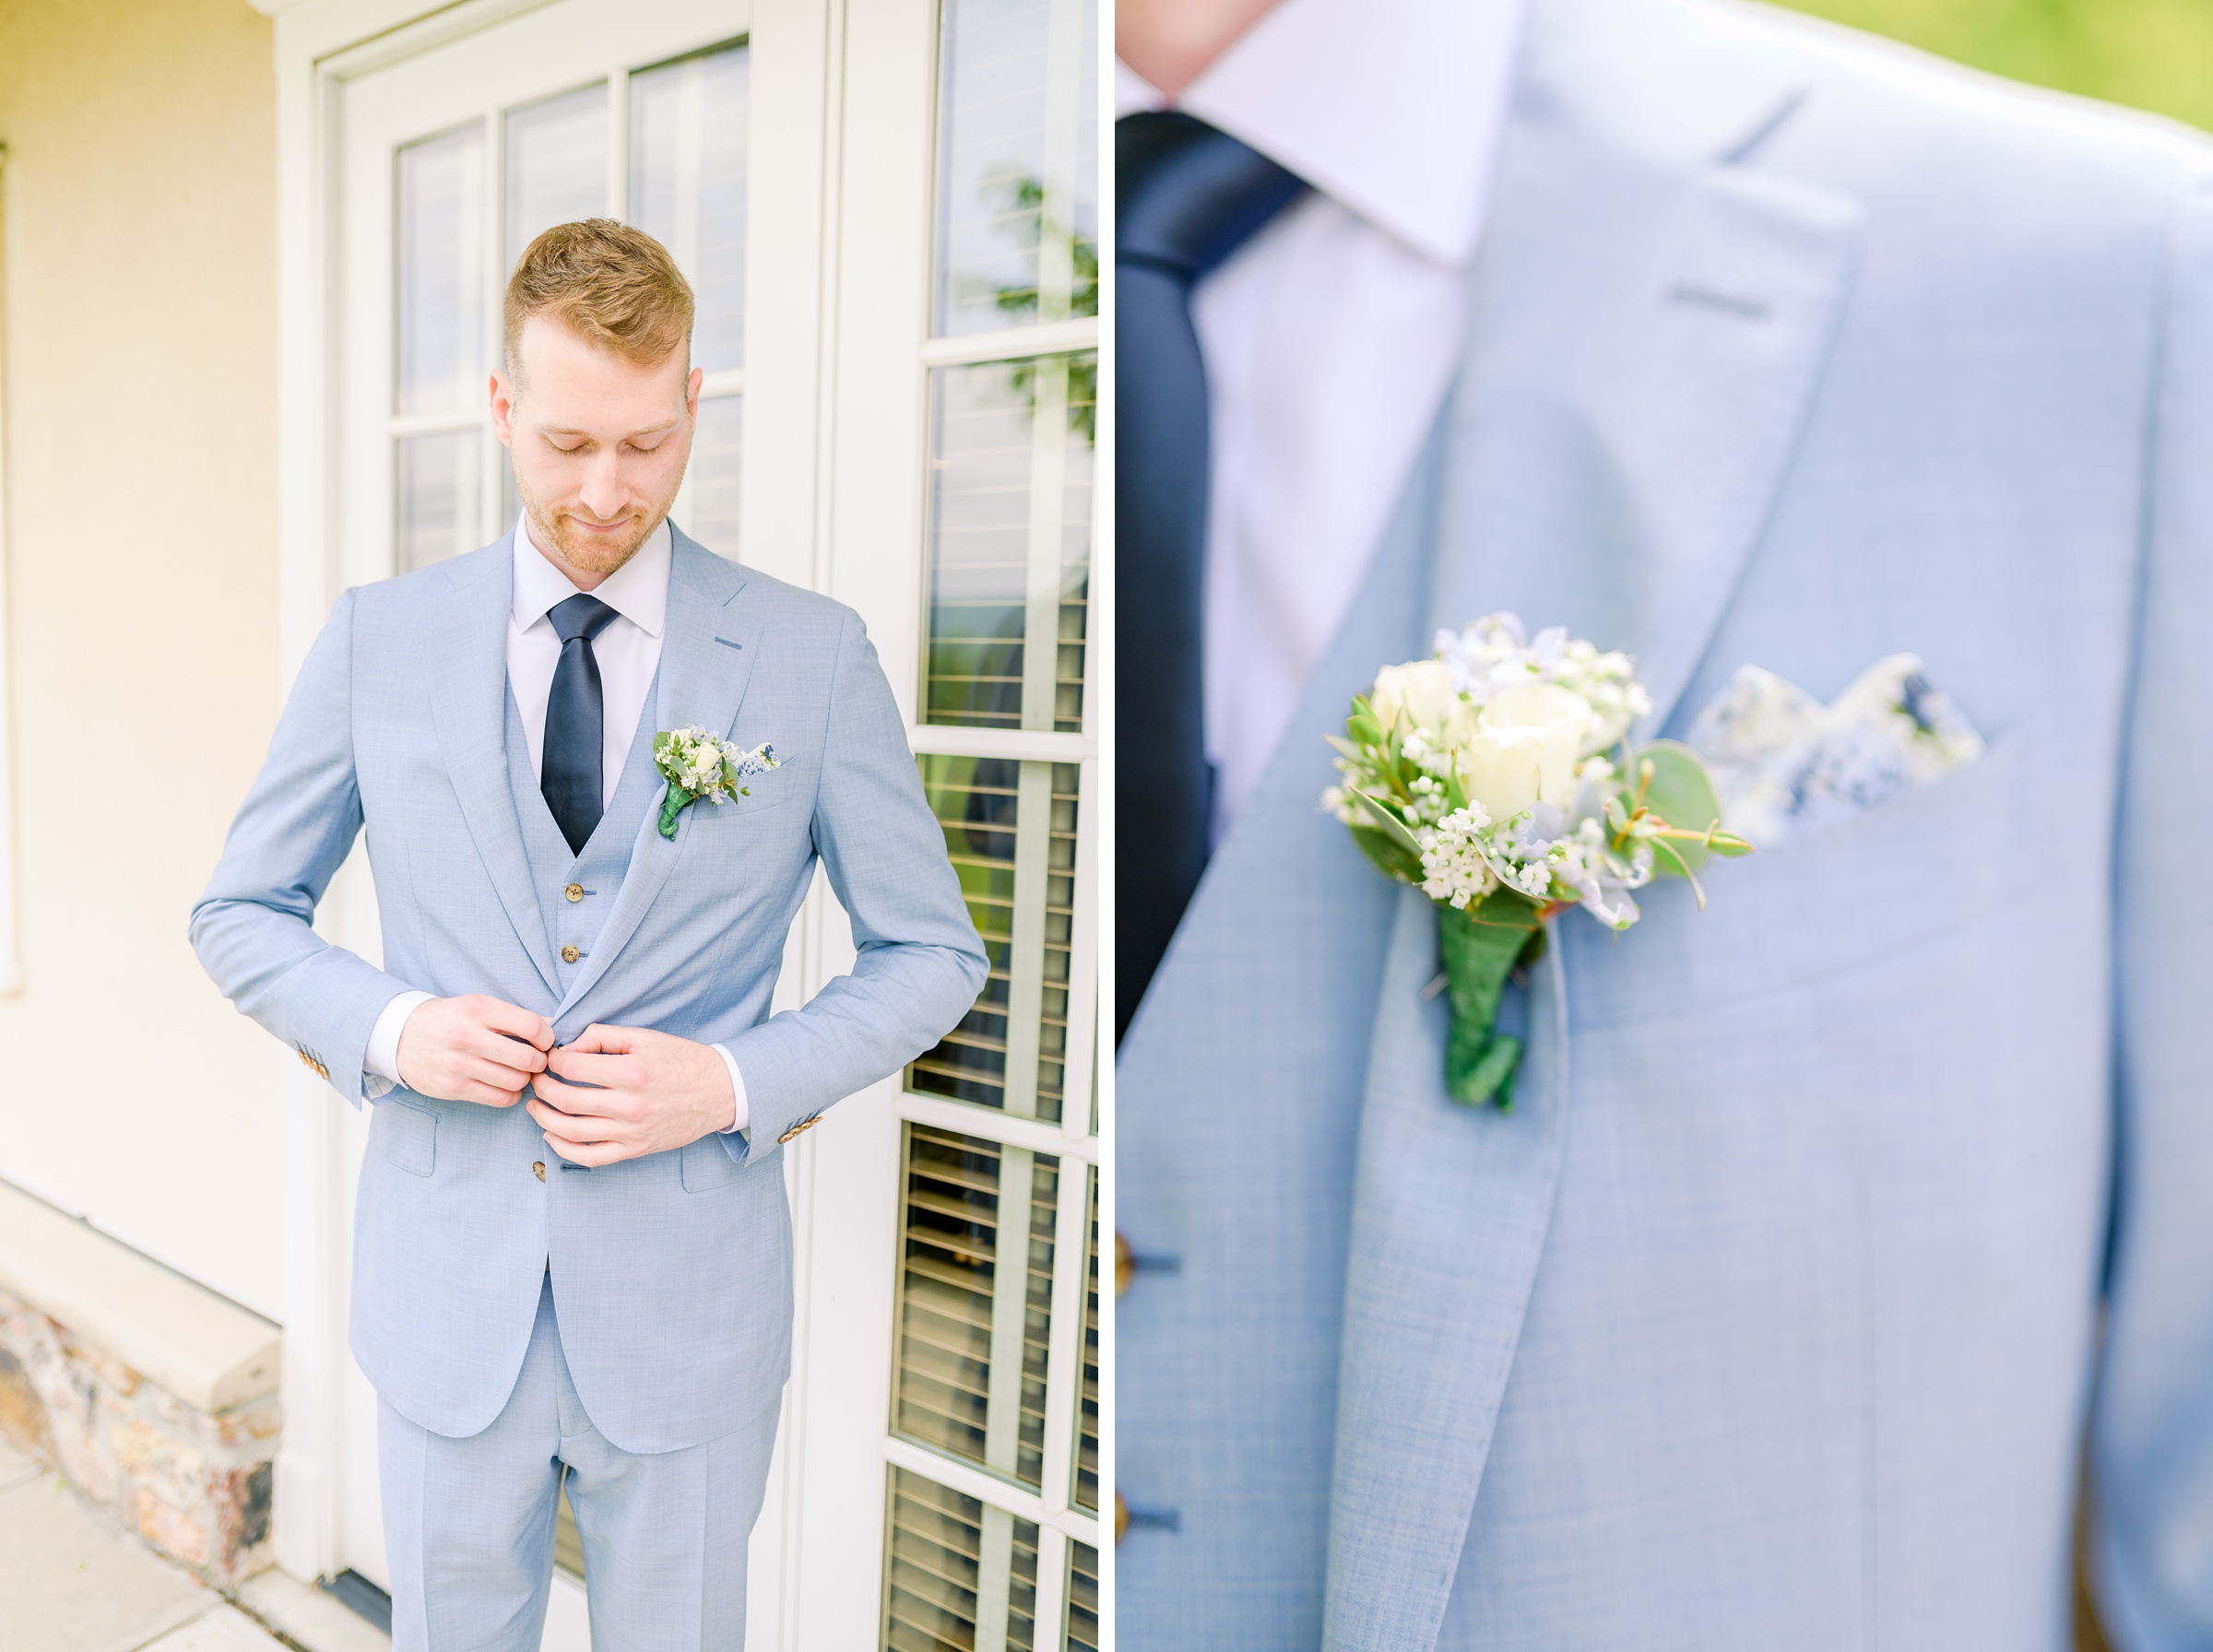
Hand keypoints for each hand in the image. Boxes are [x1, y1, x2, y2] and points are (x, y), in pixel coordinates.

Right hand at [395, 994, 553, 1106]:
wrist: (401, 1036)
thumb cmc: (449, 1019)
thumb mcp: (478, 1005)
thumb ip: (514, 1016)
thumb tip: (553, 1027)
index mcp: (478, 1009)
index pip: (532, 1026)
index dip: (547, 1037)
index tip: (544, 1042)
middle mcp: (467, 1036)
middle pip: (527, 1059)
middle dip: (539, 1062)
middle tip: (535, 1060)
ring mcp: (458, 1065)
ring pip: (516, 1081)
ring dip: (525, 1079)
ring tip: (519, 1072)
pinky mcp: (453, 1088)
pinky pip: (499, 1099)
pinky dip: (511, 1094)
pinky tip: (506, 1085)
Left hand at [526, 1024, 736, 1167]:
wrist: (718, 1091)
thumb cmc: (681, 1060)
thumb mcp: (644, 1037)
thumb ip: (602, 1036)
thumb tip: (568, 1048)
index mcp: (632, 1072)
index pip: (572, 1068)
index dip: (552, 1062)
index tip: (551, 1060)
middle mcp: (630, 1105)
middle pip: (566, 1100)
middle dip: (542, 1088)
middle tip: (536, 1080)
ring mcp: (631, 1131)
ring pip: (571, 1131)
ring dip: (543, 1118)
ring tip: (536, 1106)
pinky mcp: (635, 1149)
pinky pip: (590, 1157)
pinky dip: (563, 1148)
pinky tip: (552, 1135)